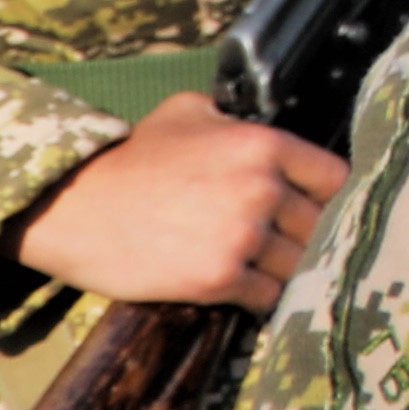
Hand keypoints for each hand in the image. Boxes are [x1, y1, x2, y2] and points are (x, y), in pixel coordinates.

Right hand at [18, 94, 348, 309]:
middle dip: (309, 237)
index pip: (336, 179)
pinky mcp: (217, 279)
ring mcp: (242, 236)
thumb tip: (272, 122)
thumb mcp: (189, 112)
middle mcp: (262, 189)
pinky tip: (247, 289)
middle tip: (291, 245)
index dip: (331, 198)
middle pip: (321, 226)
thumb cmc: (130, 158)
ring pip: (299, 264)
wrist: (71, 206)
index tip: (320, 210)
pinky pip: (268, 296)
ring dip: (288, 270)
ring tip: (269, 268)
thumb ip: (240, 119)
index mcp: (264, 145)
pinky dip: (261, 297)